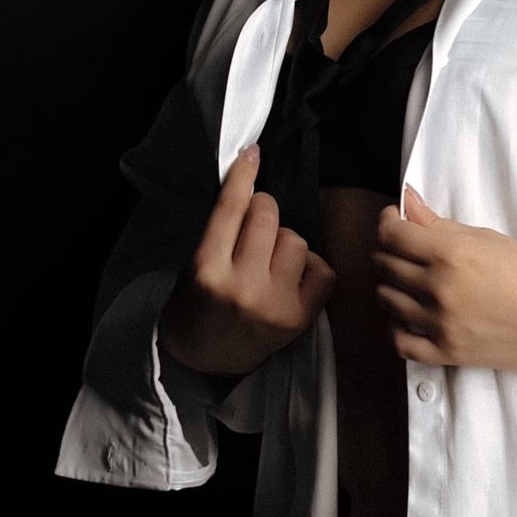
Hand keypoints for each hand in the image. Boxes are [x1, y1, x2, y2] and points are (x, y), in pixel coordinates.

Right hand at [158, 143, 336, 375]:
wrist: (205, 362)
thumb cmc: (196, 306)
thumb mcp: (193, 265)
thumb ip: (221, 230)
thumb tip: (250, 186)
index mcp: (207, 270)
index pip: (231, 208)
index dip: (243, 175)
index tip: (251, 154)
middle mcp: (242, 287)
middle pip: (268, 216)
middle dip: (263, 209)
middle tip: (254, 222)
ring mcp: (275, 304)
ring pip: (297, 239)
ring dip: (285, 240)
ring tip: (268, 259)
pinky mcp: (300, 319)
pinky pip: (323, 270)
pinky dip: (310, 266)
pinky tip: (292, 276)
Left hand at [371, 185, 516, 372]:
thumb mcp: (488, 238)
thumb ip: (439, 223)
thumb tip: (407, 201)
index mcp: (452, 255)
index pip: (392, 235)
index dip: (387, 222)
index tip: (394, 220)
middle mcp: (440, 290)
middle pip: (384, 265)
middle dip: (388, 250)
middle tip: (404, 247)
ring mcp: (440, 325)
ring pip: (386, 300)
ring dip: (390, 284)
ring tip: (409, 278)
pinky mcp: (445, 353)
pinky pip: (399, 340)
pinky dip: (395, 325)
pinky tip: (407, 313)